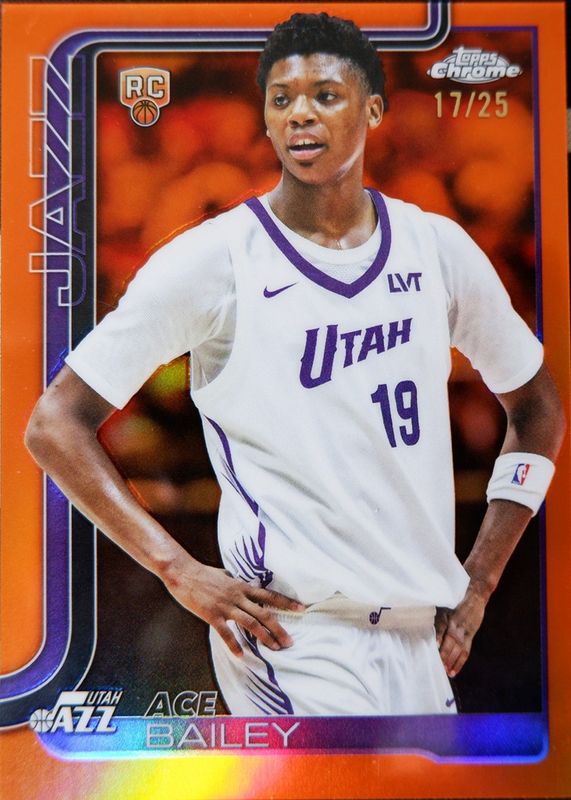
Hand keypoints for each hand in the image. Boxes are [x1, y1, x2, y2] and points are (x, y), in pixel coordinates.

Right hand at [161, 555, 304, 656]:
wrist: (183, 573)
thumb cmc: (203, 573)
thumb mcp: (225, 574)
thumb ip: (236, 582)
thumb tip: (243, 584)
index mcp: (242, 586)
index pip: (270, 595)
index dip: (286, 602)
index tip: (301, 609)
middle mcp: (238, 596)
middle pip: (264, 613)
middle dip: (279, 629)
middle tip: (289, 642)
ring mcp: (225, 606)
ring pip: (250, 623)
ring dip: (264, 637)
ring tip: (274, 649)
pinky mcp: (212, 614)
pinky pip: (225, 632)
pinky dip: (234, 644)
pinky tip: (241, 655)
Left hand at [435, 582, 486, 676]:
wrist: (476, 593)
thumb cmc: (456, 597)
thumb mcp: (445, 603)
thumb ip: (436, 614)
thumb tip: (425, 623)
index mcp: (450, 616)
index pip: (443, 629)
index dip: (439, 639)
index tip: (434, 647)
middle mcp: (458, 625)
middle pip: (451, 643)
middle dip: (445, 655)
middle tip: (438, 666)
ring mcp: (466, 631)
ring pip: (458, 650)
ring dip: (452, 661)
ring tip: (446, 672)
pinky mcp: (471, 635)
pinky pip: (465, 651)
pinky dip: (460, 662)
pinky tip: (454, 670)